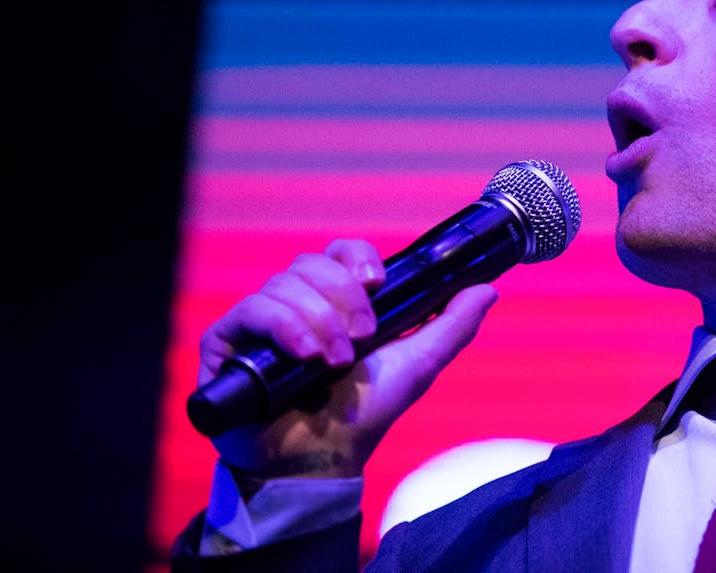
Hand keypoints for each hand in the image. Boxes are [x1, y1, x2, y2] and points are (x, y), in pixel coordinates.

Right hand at [196, 239, 498, 481]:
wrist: (323, 461)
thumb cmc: (364, 415)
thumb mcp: (417, 365)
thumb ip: (452, 326)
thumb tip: (488, 289)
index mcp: (335, 302)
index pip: (340, 253)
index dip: (357, 259)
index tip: (377, 283)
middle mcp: (295, 305)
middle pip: (312, 264)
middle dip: (344, 299)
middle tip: (363, 339)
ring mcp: (260, 323)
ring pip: (284, 285)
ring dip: (320, 322)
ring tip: (336, 364)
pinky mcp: (227, 344)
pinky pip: (251, 311)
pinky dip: (285, 328)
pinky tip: (308, 356)